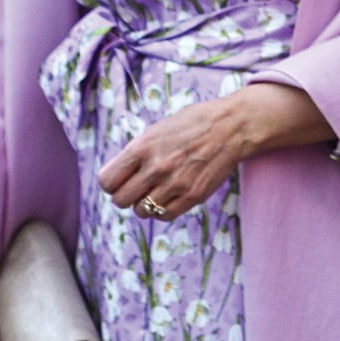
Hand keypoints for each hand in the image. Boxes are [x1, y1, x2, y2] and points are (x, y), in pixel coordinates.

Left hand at [98, 94, 248, 220]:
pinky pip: (164, 216)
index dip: (112, 183)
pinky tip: (170, 196)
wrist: (232, 126)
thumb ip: (137, 152)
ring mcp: (175, 184)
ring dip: (145, 204)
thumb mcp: (158, 130)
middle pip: (121, 200)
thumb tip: (120, 174)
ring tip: (158, 190)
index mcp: (142, 147)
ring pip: (141, 211)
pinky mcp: (193, 196)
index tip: (121, 180)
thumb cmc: (194, 124)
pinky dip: (163, 210)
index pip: (107, 181)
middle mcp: (156, 167)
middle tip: (139, 187)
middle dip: (127, 195)